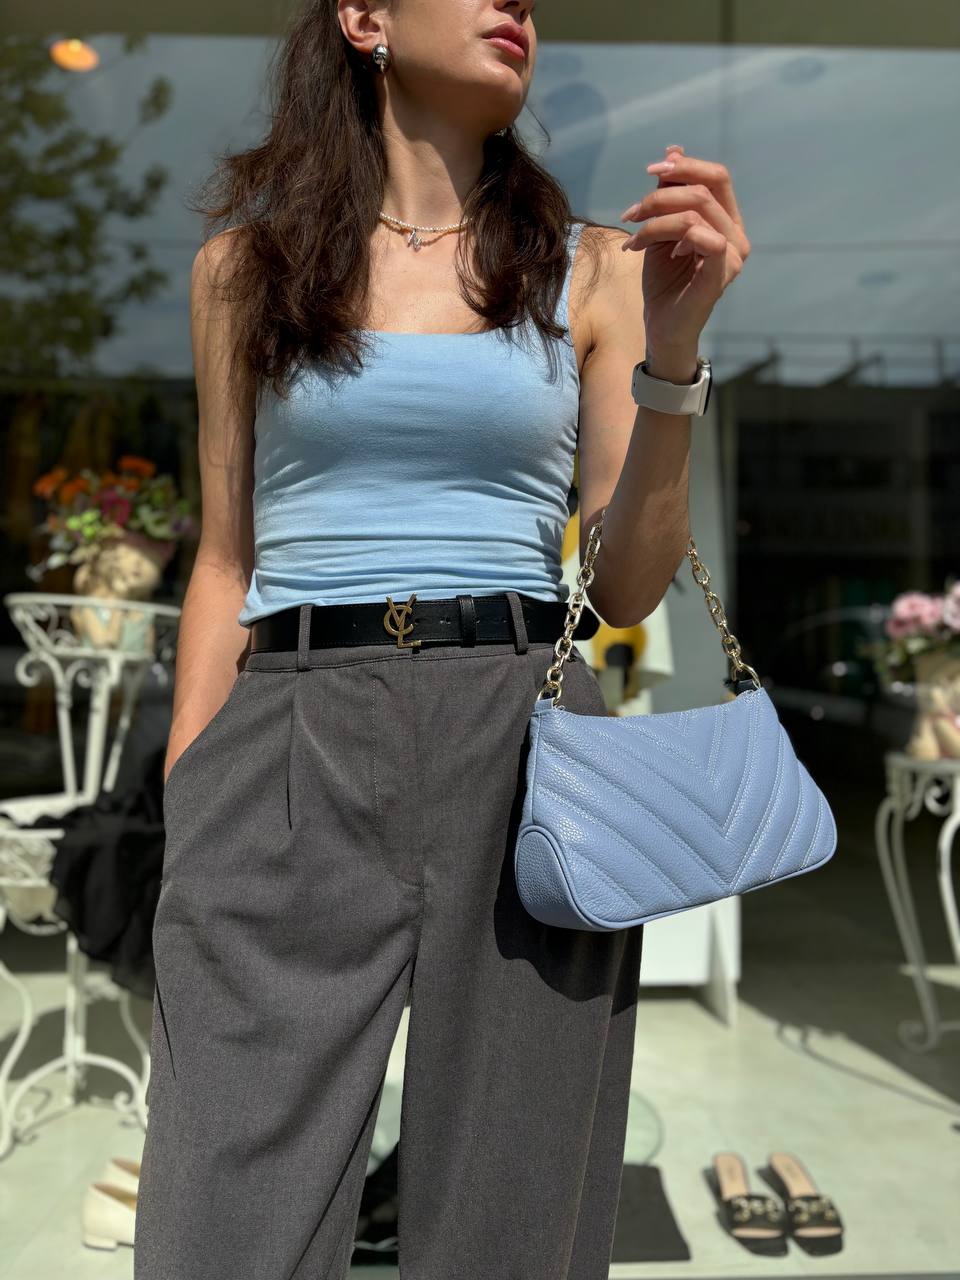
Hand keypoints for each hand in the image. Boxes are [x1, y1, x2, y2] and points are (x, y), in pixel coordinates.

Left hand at [619, 144, 749, 357]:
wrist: (661, 327)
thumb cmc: (664, 282)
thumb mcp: (661, 229)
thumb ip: (670, 194)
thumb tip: (673, 150)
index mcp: (727, 222)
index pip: (716, 178)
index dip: (686, 165)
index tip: (651, 169)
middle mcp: (737, 235)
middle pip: (705, 189)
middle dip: (661, 194)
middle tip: (631, 212)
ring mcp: (734, 255)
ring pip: (696, 212)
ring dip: (655, 219)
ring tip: (633, 237)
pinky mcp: (722, 272)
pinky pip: (700, 236)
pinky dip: (669, 236)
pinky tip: (652, 251)